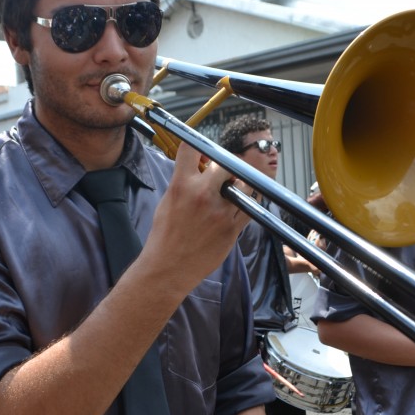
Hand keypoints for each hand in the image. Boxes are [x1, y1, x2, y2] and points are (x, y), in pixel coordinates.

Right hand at [142, 144, 247, 291]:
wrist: (168, 268)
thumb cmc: (164, 235)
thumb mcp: (167, 201)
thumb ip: (184, 181)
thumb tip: (199, 167)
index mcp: (182, 185)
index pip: (192, 149)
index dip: (200, 146)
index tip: (205, 152)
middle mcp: (202, 194)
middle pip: (226, 164)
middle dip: (227, 166)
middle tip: (225, 173)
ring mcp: (220, 211)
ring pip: (244, 185)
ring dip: (241, 184)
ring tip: (234, 191)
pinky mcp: (232, 228)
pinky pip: (249, 207)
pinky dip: (248, 202)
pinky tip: (242, 203)